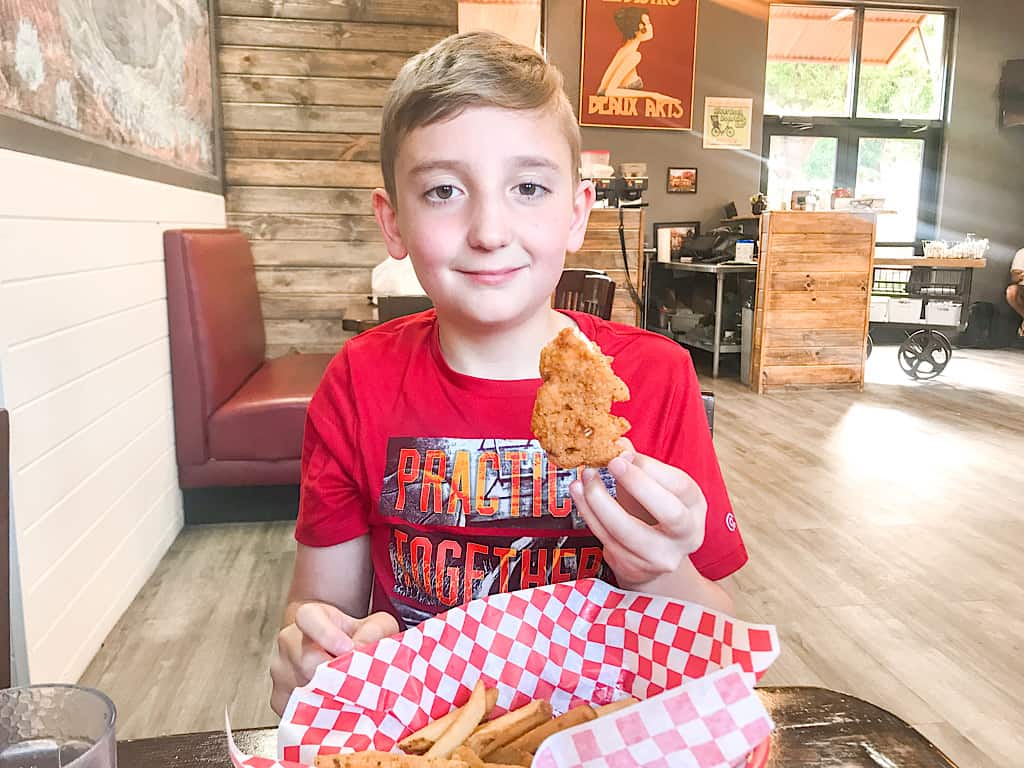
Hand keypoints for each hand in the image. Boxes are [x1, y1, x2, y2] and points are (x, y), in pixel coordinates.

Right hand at [270, 602, 399, 715]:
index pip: (307, 618)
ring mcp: (281, 672)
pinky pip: (298, 711)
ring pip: (302, 690)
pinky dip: (320, 714)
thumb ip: (375, 630)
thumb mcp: (375, 625)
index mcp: (309, 617)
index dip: (327, 634)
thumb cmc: (355, 636)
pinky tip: (338, 709)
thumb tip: (362, 647)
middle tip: (359, 683)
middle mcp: (289, 642)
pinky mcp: (280, 700)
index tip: (349, 648)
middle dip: (335, 675)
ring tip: (352, 696)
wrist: (335, 651)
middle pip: (306, 661)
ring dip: (330, 696)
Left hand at [569, 438, 706, 590]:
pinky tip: (579, 495)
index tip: (622, 454)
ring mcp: (660, 557)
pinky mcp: (634, 568)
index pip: (680, 486)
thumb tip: (618, 443)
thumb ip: (639, 466)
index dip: (650, 468)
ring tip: (585, 477)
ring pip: (627, 530)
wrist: (653, 556)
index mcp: (695, 506)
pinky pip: (606, 539)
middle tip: (611, 464)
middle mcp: (686, 536)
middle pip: (670, 513)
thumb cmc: (654, 513)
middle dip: (638, 485)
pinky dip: (589, 514)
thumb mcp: (655, 486)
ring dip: (599, 500)